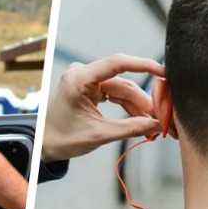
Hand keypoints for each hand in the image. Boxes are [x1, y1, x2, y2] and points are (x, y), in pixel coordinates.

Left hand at [41, 54, 164, 161]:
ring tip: (155, 123)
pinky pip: (115, 94)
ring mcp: (86, 80)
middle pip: (123, 83)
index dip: (143, 66)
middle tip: (163, 118)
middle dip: (144, 101)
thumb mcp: (98, 135)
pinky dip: (128, 106)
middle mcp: (82, 74)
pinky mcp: (90, 88)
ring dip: (138, 106)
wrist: (43, 144)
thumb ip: (130, 128)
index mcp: (79, 79)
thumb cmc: (61, 139)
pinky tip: (142, 119)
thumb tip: (156, 125)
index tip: (163, 73)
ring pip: (122, 90)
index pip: (117, 63)